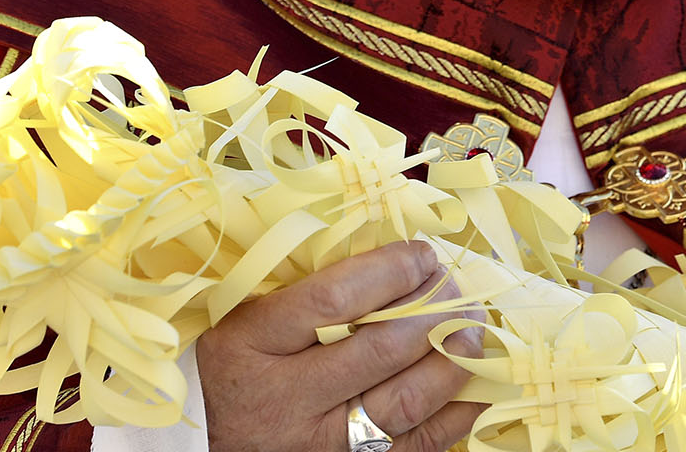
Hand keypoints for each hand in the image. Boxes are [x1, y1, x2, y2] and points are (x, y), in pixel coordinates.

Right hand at [198, 240, 484, 451]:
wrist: (213, 441)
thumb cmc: (241, 364)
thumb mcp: (249, 317)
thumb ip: (306, 289)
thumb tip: (398, 258)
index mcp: (253, 343)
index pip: (334, 299)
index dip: (391, 271)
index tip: (421, 254)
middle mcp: (285, 399)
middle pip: (378, 351)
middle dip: (432, 312)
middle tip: (455, 288)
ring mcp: (320, 442)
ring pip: (404, 402)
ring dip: (451, 360)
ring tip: (471, 329)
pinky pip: (419, 444)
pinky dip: (456, 410)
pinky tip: (472, 379)